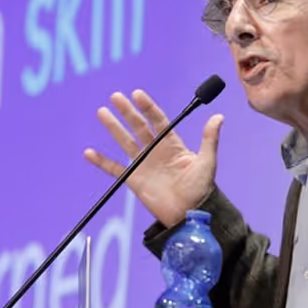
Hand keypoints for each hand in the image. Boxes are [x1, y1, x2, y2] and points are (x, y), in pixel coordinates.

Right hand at [83, 89, 223, 227]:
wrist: (189, 213)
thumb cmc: (201, 188)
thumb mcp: (207, 162)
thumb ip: (209, 139)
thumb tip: (219, 117)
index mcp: (171, 143)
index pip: (157, 120)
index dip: (147, 107)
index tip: (137, 94)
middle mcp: (155, 150)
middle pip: (138, 126)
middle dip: (127, 111)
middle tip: (115, 97)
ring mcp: (143, 163)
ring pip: (125, 141)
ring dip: (113, 127)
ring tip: (102, 112)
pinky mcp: (134, 179)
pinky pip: (114, 168)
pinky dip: (101, 161)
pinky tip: (89, 152)